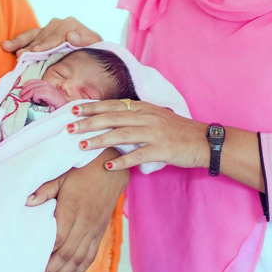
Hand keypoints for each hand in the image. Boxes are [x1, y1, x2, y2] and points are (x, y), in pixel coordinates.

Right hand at [2, 17, 101, 56]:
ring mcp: (49, 28)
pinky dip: (17, 42)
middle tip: (22, 56)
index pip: (57, 34)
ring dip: (21, 44)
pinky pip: (28, 37)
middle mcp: (59, 24)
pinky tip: (6, 46)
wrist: (92, 51)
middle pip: (43, 35)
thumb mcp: (94, 45)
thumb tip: (71, 36)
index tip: (38, 51)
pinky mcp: (41, 34)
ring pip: (33, 36)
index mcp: (72, 25)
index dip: (47, 43)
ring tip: (11, 50)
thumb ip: (84, 40)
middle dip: (33, 46)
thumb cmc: (93, 50)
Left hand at [27, 149, 127, 271]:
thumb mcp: (61, 177)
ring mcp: (93, 230)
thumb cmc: (82, 172)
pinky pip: (91, 255)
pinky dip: (80, 270)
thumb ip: (45, 190)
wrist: (110, 172)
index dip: (47, 254)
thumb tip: (27, 202)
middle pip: (68, 253)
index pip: (59, 238)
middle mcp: (84, 223)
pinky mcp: (99, 233)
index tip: (34, 265)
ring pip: (79, 258)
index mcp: (72, 209)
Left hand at [71, 100, 209, 169]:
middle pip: (112, 118)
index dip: (92, 107)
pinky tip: (107, 166)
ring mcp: (154, 133)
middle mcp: (146, 117)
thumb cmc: (176, 130)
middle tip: (69, 126)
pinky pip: (137, 155)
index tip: (73, 109)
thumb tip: (111, 118)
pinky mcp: (161, 150)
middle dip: (89, 122)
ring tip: (81, 145)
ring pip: (121, 135)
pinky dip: (121, 161)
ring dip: (99, 140)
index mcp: (143, 108)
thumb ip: (134, 116)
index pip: (113, 105)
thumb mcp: (154, 116)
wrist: (202, 140)